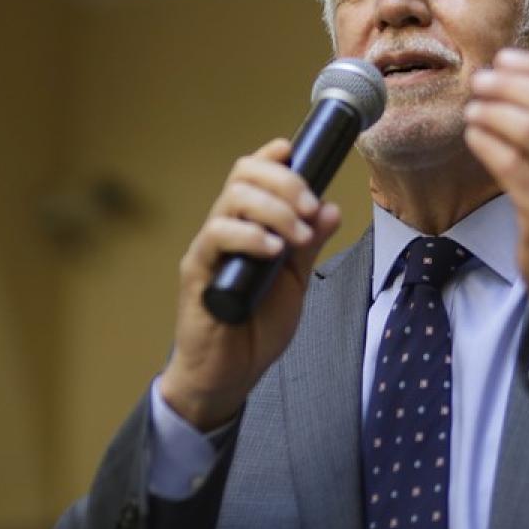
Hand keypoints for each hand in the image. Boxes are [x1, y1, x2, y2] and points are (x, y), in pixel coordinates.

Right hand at [160, 138, 341, 430]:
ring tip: (297, 237)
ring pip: (231, 199)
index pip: (252, 174)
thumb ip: (308, 245)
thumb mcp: (295, 282)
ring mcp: (209, 249)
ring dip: (273, 209)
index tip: (295, 152)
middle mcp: (225, 228)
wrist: (227, 376)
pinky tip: (273, 250)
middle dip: (284, 183)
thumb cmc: (256, 328)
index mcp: (248, 225)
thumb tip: (330, 208)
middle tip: (310, 208)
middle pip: (243, 175)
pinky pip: (217, 237)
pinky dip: (249, 236)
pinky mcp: (197, 272)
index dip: (272, 157)